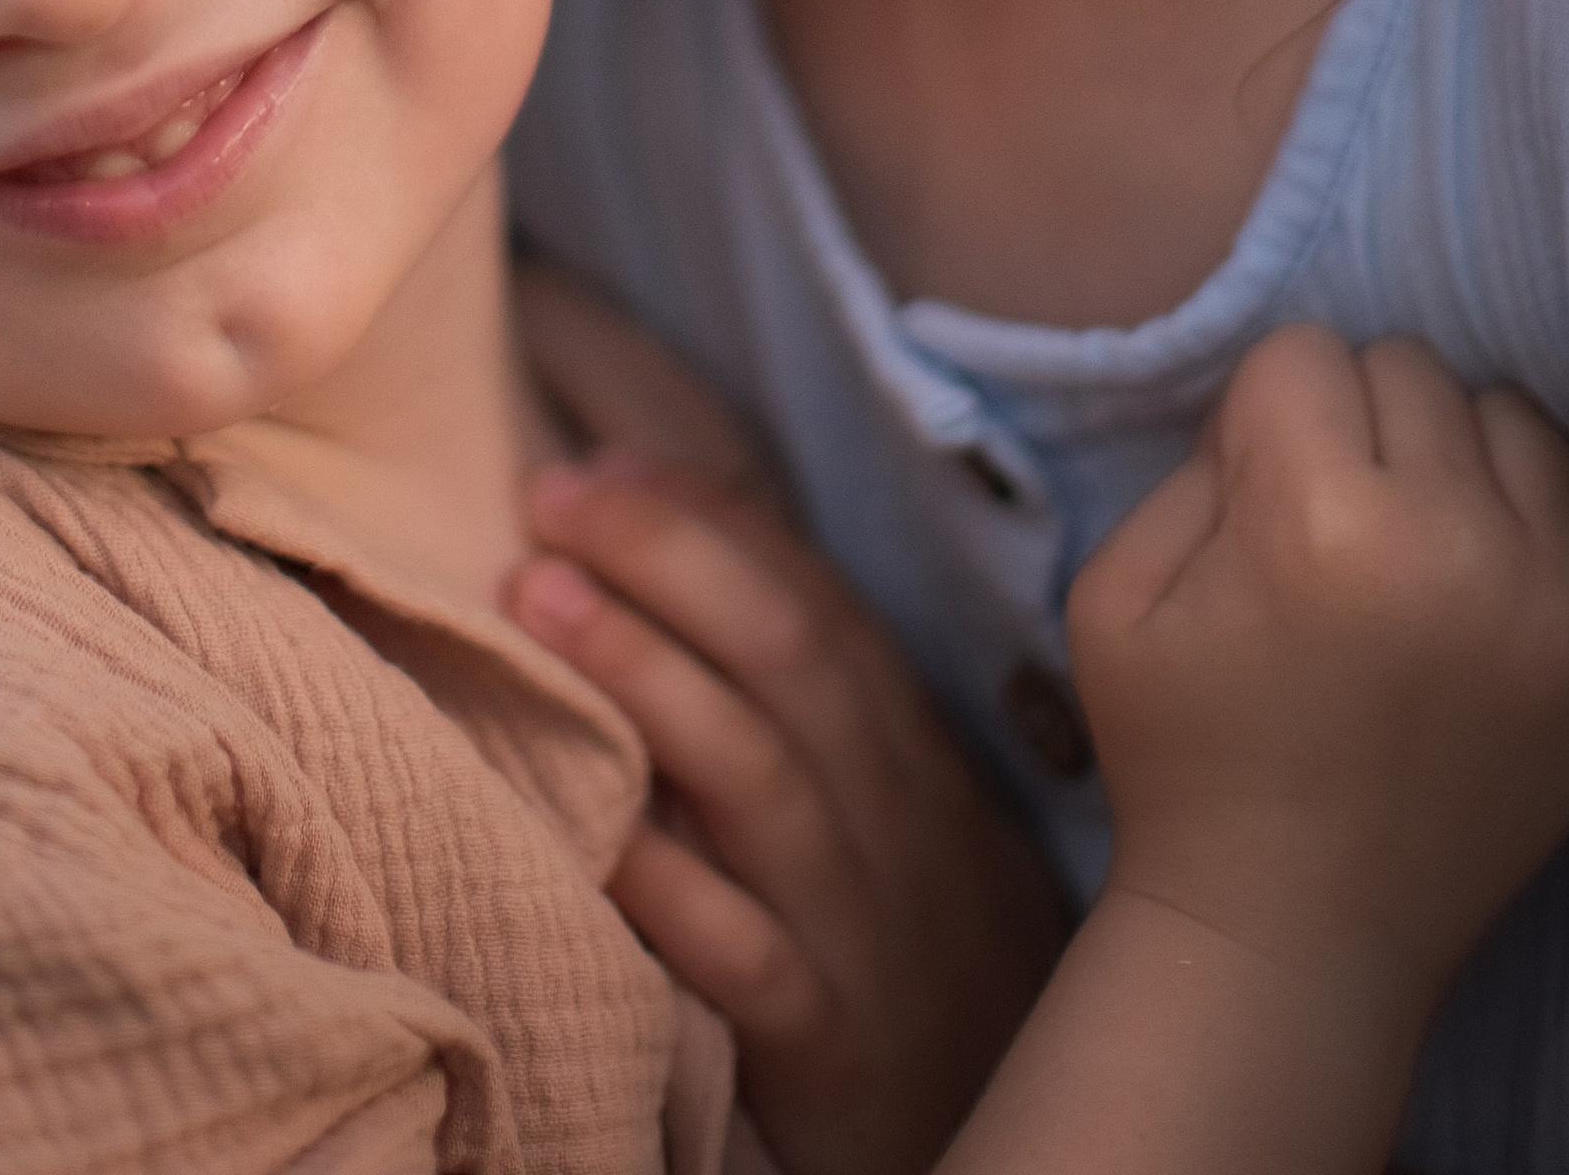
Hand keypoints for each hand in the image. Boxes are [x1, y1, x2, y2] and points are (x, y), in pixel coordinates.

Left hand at [511, 458, 1064, 1174]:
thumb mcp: (886, 808)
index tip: (597, 463)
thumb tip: (660, 550)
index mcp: (906, 746)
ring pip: (759, 777)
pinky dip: (672, 890)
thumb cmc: (911, 945)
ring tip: (536, 596)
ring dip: (646, 674)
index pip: (811, 595)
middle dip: (664, 555)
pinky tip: (595, 835)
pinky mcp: (829, 1043)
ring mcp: (862, 926)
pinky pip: (749, 957)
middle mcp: (893, 815)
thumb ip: (799, 696)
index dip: (704, 517)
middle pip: (787, 652)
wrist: (1032, 1150)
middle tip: (547, 497)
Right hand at [1068, 325, 1568, 1017]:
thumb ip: (1196, 463)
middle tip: (1324, 524)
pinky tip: (1482, 569)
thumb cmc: (1183, 760)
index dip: (1258, 417)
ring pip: (1512, 419)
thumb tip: (1284, 408)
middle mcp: (1455, 548)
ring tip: (1410, 543)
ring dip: (1453, 456)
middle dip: (1353, 424)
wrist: (1295, 939)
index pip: (1304, 354)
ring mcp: (1555, 608)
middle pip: (1411, 370)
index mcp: (1318, 525)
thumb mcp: (1115, 592)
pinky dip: (1534, 515)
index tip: (1250, 499)